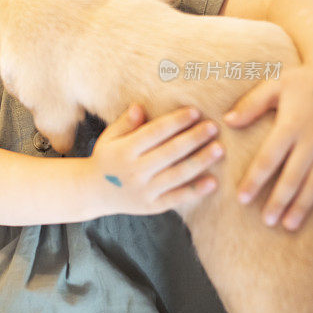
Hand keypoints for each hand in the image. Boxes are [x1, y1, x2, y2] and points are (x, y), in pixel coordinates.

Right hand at [90, 103, 223, 215]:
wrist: (93, 192)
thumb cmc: (107, 158)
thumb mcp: (109, 137)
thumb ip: (125, 123)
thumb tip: (139, 106)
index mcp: (124, 150)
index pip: (154, 132)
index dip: (176, 121)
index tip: (195, 111)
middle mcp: (134, 171)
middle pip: (170, 152)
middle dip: (193, 138)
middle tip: (213, 127)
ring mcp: (144, 190)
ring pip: (177, 174)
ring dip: (200, 161)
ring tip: (219, 149)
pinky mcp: (152, 206)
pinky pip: (177, 198)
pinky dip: (196, 190)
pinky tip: (213, 181)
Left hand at [223, 65, 312, 230]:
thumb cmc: (304, 82)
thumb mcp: (277, 84)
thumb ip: (252, 104)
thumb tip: (228, 121)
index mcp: (291, 125)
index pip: (269, 158)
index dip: (255, 180)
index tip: (242, 198)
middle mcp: (311, 140)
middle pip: (293, 176)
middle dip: (279, 201)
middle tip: (266, 220)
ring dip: (302, 206)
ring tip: (288, 224)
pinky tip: (312, 213)